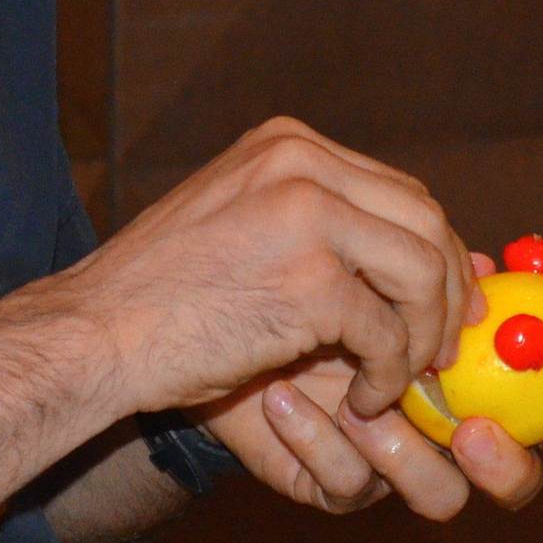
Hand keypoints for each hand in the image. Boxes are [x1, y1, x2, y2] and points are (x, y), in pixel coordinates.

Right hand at [67, 118, 473, 420]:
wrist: (95, 332)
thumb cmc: (161, 294)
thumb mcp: (241, 222)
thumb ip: (317, 222)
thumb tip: (411, 250)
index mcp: (287, 144)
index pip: (398, 190)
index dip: (433, 251)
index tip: (442, 304)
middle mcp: (302, 164)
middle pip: (425, 222)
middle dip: (447, 292)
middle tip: (441, 349)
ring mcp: (308, 217)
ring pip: (422, 274)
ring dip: (422, 337)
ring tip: (398, 379)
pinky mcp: (310, 281)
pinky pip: (387, 333)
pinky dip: (387, 374)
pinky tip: (361, 398)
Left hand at [197, 251, 542, 518]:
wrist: (181, 330)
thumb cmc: (273, 280)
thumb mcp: (348, 259)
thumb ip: (421, 266)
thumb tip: (487, 260)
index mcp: (460, 372)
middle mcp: (434, 425)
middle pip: (513, 473)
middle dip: (506, 460)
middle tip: (469, 428)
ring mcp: (385, 462)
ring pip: (441, 493)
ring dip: (403, 448)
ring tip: (355, 403)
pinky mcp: (327, 481)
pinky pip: (346, 482)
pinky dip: (314, 436)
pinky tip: (276, 396)